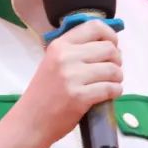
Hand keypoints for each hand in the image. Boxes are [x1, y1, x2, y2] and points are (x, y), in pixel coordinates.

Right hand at [17, 20, 122, 144]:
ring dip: (117, 77)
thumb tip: (108, 44)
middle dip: (117, 60)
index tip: (113, 45)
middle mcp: (65, 57)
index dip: (110, 35)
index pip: (94, 26)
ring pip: (113, 69)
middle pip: (109, 49)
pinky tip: (110, 94)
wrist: (30, 121)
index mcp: (59, 45)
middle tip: (112, 70)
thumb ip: (75, 50)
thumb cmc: (44, 93)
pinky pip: (110, 88)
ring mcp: (72, 77)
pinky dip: (116, 91)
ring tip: (111, 83)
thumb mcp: (53, 62)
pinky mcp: (79, 97)